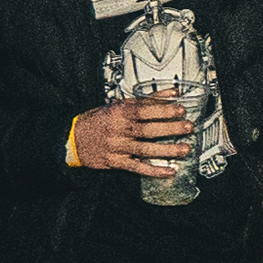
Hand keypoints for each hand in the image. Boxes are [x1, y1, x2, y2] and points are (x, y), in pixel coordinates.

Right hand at [73, 93, 191, 176]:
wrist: (73, 138)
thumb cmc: (101, 119)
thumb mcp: (121, 104)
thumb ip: (148, 99)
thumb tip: (173, 91)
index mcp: (120, 112)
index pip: (144, 110)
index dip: (163, 110)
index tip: (181, 109)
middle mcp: (118, 129)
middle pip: (147, 130)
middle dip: (170, 129)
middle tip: (189, 127)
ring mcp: (117, 147)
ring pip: (144, 149)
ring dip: (166, 150)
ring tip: (185, 149)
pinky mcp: (115, 162)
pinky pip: (137, 167)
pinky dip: (154, 170)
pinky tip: (169, 171)